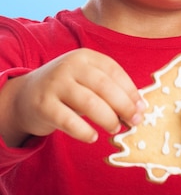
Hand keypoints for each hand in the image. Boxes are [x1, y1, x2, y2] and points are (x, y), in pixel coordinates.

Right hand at [1, 48, 143, 145]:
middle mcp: (70, 66)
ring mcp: (54, 84)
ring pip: (89, 103)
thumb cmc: (68, 90)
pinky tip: (93, 137)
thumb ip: (112, 91)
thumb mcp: (89, 83)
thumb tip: (140, 109)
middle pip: (105, 86)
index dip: (131, 91)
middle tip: (134, 122)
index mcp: (86, 57)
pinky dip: (84, 131)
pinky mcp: (43, 105)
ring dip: (107, 119)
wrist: (26, 96)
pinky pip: (68, 120)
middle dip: (124, 106)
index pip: (114, 71)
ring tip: (115, 129)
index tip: (141, 108)